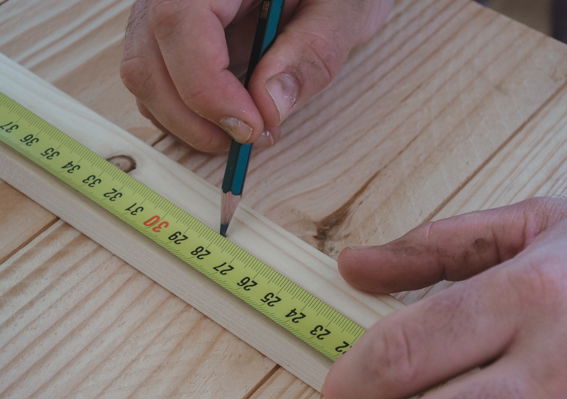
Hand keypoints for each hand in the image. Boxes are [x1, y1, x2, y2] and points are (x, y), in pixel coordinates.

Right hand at [121, 0, 391, 151]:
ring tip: (245, 131)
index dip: (208, 89)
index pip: (180, 23)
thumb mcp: (343, 10)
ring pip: (144, 74)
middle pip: (148, 59)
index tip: (252, 128)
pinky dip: (185, 112)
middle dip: (195, 117)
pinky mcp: (170, 33)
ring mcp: (165, 8)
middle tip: (252, 139)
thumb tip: (268, 108)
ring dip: (188, 121)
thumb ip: (310, 53)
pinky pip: (155, 78)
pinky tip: (228, 118)